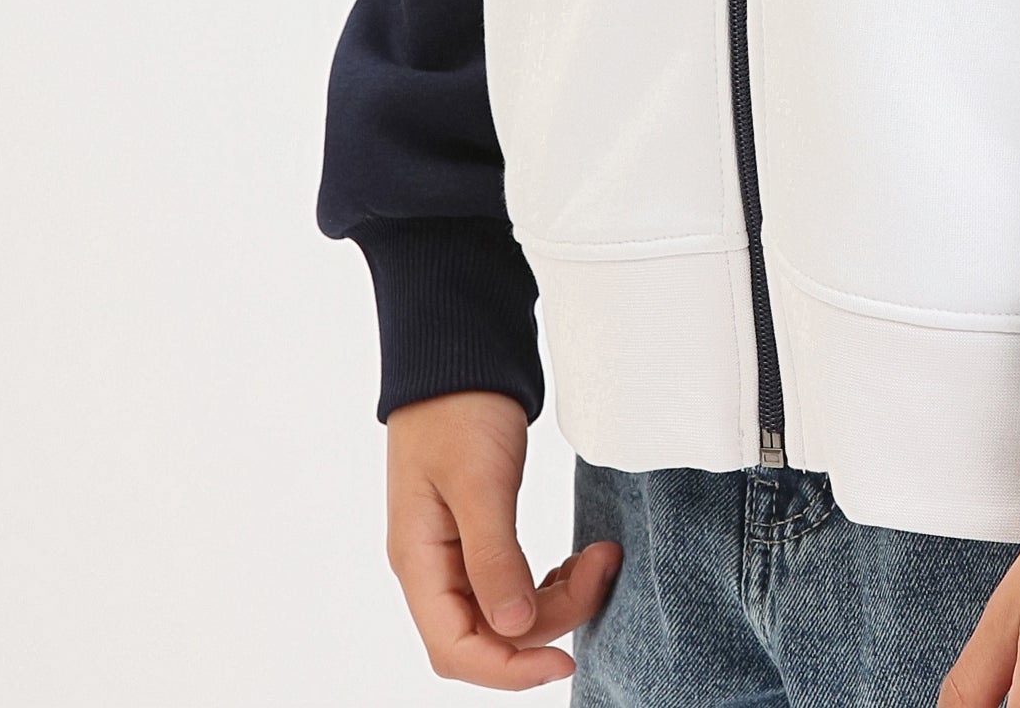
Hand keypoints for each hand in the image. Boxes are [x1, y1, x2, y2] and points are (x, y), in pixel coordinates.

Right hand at [385, 390, 620, 687]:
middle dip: (550, 620)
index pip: (455, 649)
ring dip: (557, 599)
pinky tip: (576, 562)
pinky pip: (512, 584)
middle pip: (488, 635)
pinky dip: (548, 583)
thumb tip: (515, 629)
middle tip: (601, 570)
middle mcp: (431, 567)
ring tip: (600, 557)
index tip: (566, 661)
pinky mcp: (477, 533)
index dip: (509, 669)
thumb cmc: (459, 406)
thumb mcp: (479, 479)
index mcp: (417, 560)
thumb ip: (494, 557)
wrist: (459, 350)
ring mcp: (453, 551)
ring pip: (506, 611)